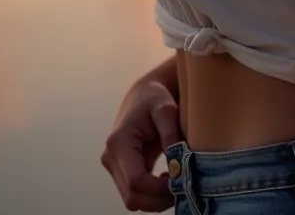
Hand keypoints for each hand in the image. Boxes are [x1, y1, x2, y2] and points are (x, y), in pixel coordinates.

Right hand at [101, 77, 182, 211]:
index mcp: (118, 142)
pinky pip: (136, 194)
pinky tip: (169, 179)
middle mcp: (110, 157)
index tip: (181, 180)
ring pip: (133, 200)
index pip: (136, 181)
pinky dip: (153, 194)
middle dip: (159, 199)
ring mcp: (113, 167)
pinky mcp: (120, 171)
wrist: (143, 94)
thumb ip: (171, 135)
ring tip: (178, 182)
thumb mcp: (167, 110)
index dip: (159, 188)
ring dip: (157, 200)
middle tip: (184, 187)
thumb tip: (178, 165)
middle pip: (132, 197)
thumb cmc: (155, 99)